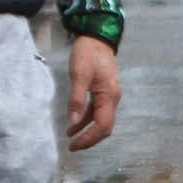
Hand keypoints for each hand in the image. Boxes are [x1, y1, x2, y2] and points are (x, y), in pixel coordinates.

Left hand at [66, 36, 120, 151]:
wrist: (96, 36)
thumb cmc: (87, 53)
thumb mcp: (79, 74)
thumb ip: (77, 98)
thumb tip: (74, 121)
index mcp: (109, 96)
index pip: (102, 126)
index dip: (89, 138)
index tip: (74, 145)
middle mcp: (113, 99)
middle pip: (104, 127)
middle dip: (90, 139)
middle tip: (73, 146)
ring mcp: (109, 95)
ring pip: (101, 120)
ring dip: (87, 129)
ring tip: (70, 136)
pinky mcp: (104, 91)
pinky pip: (97, 111)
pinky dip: (87, 119)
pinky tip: (75, 121)